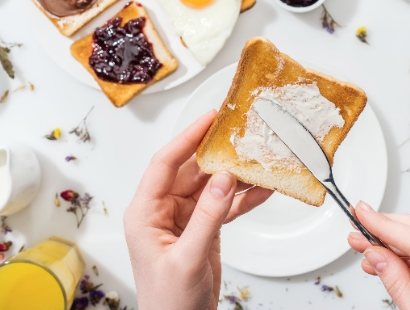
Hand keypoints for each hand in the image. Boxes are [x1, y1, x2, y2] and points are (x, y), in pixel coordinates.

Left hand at [124, 110, 272, 309]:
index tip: (209, 119)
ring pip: (212, 185)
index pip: (165, 163)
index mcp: (146, 213)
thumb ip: (206, 218)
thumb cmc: (168, 303)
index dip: (187, 138)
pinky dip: (243, 198)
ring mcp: (184, 218)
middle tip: (241, 133)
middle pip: (192, 170)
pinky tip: (263, 189)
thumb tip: (223, 180)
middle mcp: (163, 210)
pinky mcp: (202, 228)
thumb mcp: (187, 259)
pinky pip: (224, 205)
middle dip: (218, 153)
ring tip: (259, 158)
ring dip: (236, 175)